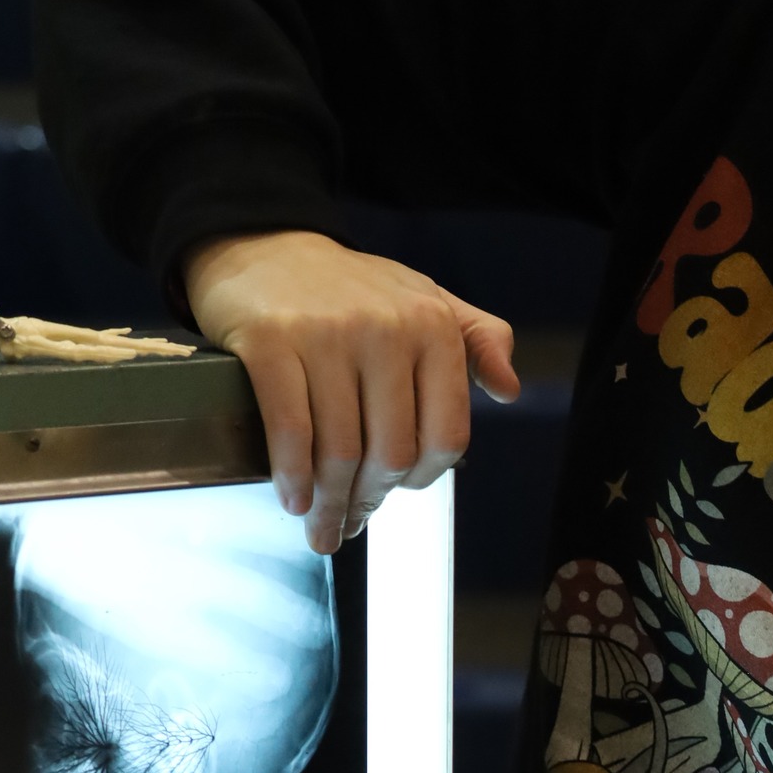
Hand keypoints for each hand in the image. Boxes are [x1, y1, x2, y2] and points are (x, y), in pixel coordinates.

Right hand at [183, 230, 519, 553]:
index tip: (397, 492)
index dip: (424, 478)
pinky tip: (293, 499)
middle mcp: (387, 330)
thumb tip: (509, 392)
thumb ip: (478, 340)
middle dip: (371, 500)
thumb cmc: (350, 288)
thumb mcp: (426, 299)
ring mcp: (328, 335)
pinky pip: (290, 429)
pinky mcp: (271, 341)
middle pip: (391, 452)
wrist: (263, 245)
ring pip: (340, 449)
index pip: (446, 434)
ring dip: (330, 503)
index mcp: (434, 327)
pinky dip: (292, 476)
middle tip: (351, 522)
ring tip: (322, 526)